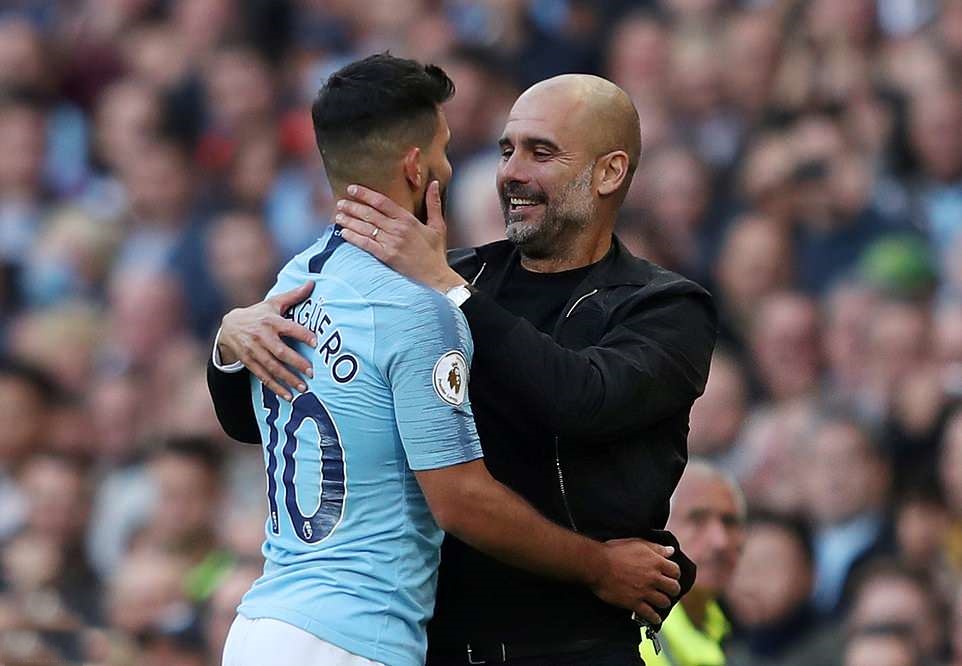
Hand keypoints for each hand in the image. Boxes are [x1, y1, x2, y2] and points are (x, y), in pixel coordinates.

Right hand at [218, 281, 316, 400]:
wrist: (229, 325)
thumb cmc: (258, 313)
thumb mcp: (273, 303)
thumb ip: (293, 296)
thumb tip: (312, 282)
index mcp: (271, 321)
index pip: (290, 328)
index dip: (303, 334)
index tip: (316, 343)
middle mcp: (262, 336)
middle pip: (280, 352)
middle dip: (296, 362)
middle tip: (312, 372)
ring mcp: (254, 350)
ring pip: (272, 367)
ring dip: (287, 378)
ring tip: (303, 388)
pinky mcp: (248, 361)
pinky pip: (263, 376)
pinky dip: (275, 387)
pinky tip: (288, 395)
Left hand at [335, 181, 466, 292]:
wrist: (436, 277)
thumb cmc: (436, 253)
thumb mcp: (438, 225)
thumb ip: (433, 203)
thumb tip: (433, 183)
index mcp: (408, 219)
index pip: (382, 202)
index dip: (365, 194)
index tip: (352, 189)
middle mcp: (397, 229)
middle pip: (370, 213)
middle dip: (352, 207)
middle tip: (340, 202)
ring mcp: (391, 243)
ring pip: (365, 228)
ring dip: (349, 221)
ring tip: (338, 216)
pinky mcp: (387, 256)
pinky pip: (366, 244)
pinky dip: (354, 238)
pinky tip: (343, 233)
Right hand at [590, 538, 681, 624]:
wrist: (597, 565)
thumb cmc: (615, 551)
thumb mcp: (637, 543)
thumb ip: (656, 548)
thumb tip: (671, 551)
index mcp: (656, 562)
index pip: (676, 571)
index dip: (674, 573)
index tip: (671, 575)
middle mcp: (653, 577)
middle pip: (674, 588)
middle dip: (672, 589)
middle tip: (668, 590)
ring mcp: (645, 591)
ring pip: (664, 602)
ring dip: (663, 602)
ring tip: (660, 602)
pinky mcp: (634, 603)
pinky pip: (650, 614)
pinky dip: (654, 617)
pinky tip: (655, 618)